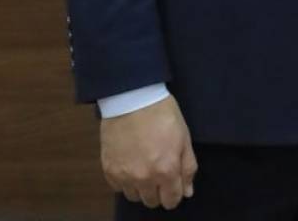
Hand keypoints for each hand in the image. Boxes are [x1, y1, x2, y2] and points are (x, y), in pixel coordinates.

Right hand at [100, 94, 197, 209]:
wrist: (132, 96)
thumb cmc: (161, 113)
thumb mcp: (184, 137)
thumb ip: (188, 167)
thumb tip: (187, 191)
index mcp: (166, 170)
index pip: (171, 201)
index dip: (174, 193)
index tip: (172, 183)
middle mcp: (145, 178)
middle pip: (152, 201)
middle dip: (157, 190)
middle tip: (157, 171)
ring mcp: (125, 175)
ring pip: (134, 197)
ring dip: (140, 187)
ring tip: (142, 166)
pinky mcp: (109, 169)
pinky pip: (117, 187)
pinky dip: (123, 180)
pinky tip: (129, 163)